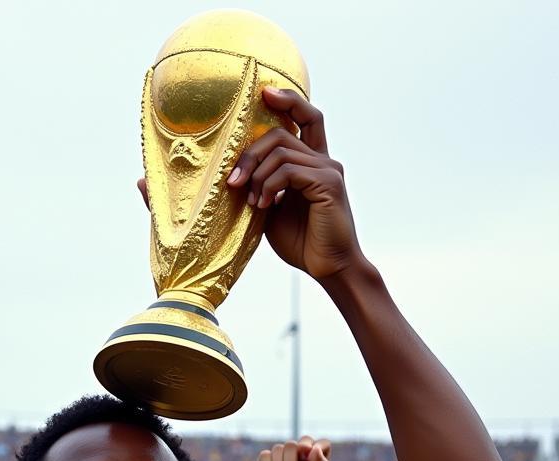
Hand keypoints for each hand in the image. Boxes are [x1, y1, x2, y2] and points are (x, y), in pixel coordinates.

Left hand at [228, 89, 362, 281]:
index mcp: (312, 164)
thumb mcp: (271, 212)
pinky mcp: (328, 184)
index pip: (305, 117)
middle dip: (250, 152)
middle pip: (282, 131)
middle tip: (232, 180)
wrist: (329, 268)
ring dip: (256, 175)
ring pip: (281, 150)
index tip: (263, 93)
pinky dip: (269, 186)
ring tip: (251, 202)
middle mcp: (323, 161)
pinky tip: (264, 205)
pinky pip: (288, 171)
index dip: (287, 100)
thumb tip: (230, 176)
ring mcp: (328, 170)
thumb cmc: (301, 243)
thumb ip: (260, 188)